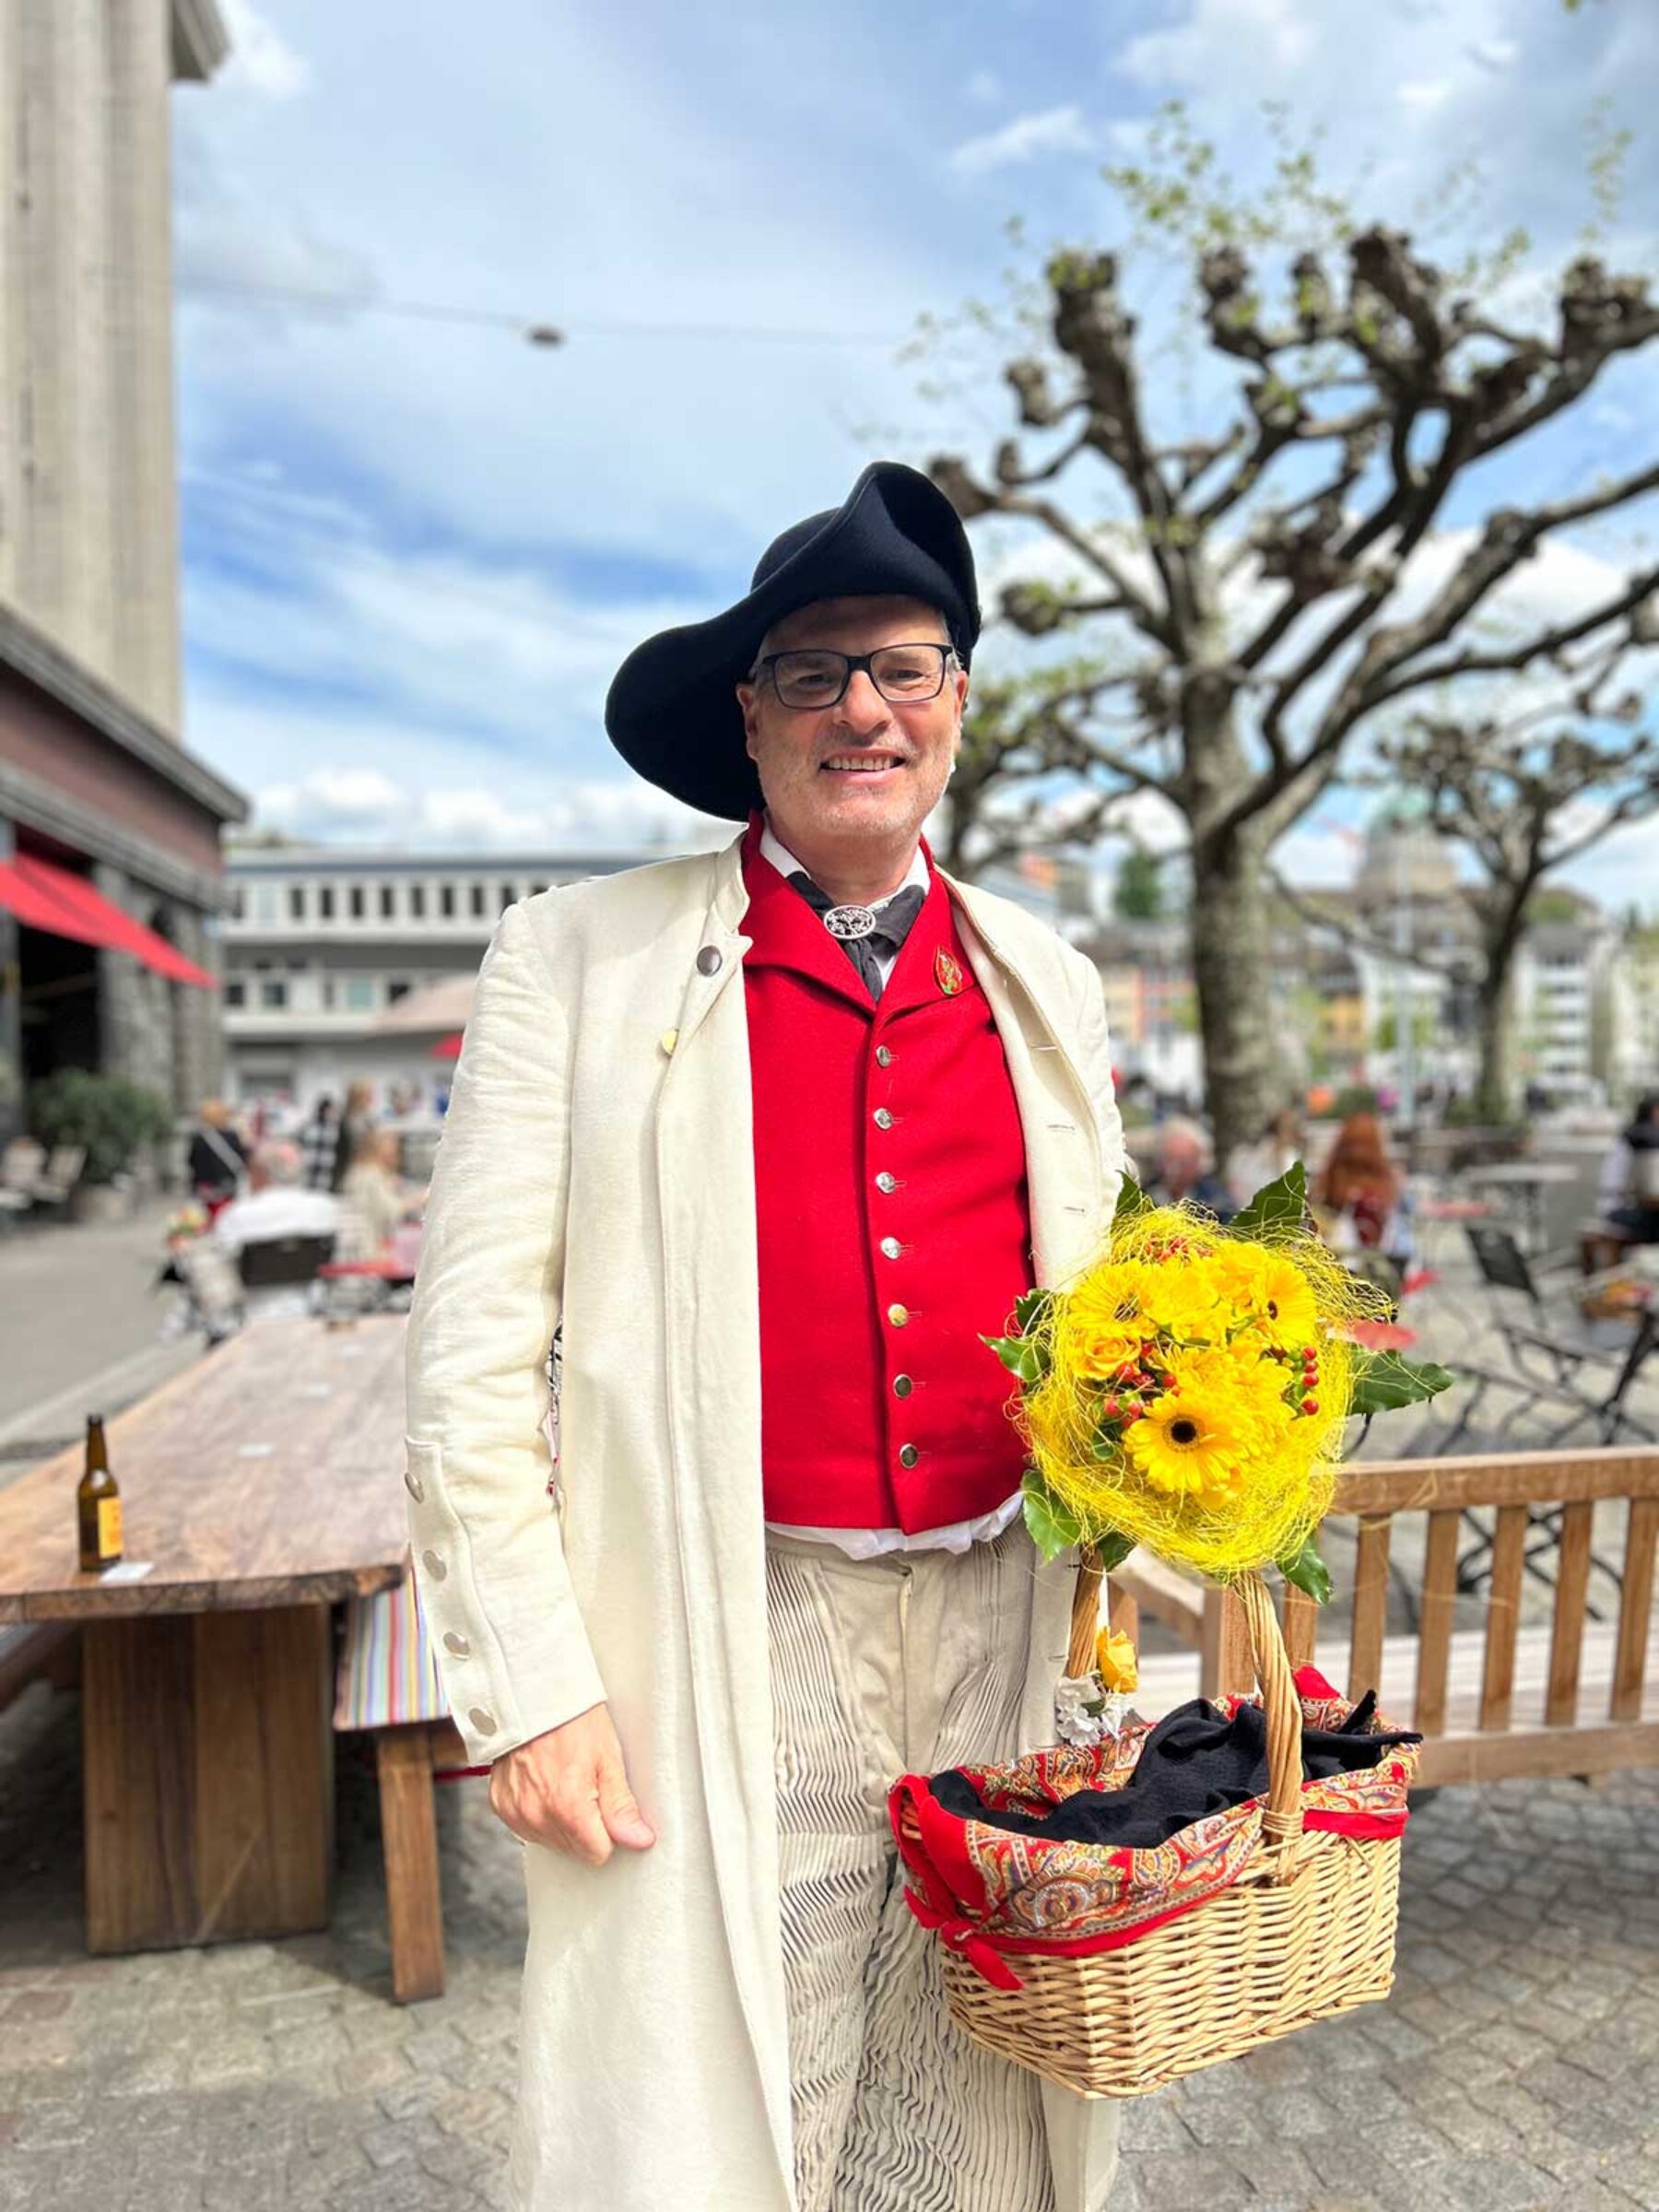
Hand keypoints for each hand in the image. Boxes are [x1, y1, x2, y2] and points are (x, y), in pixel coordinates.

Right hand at [488, 1703, 656, 1864]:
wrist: (531, 1692)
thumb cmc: (572, 1718)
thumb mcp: (608, 1757)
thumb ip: (621, 1807)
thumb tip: (639, 1839)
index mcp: (568, 1807)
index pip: (598, 1853)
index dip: (608, 1831)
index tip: (607, 1804)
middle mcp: (537, 1816)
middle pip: (574, 1849)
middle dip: (585, 1825)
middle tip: (586, 1783)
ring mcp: (515, 1812)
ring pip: (551, 1841)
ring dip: (561, 1820)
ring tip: (564, 1779)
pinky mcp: (501, 1805)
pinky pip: (527, 1827)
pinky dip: (539, 1811)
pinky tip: (545, 1782)